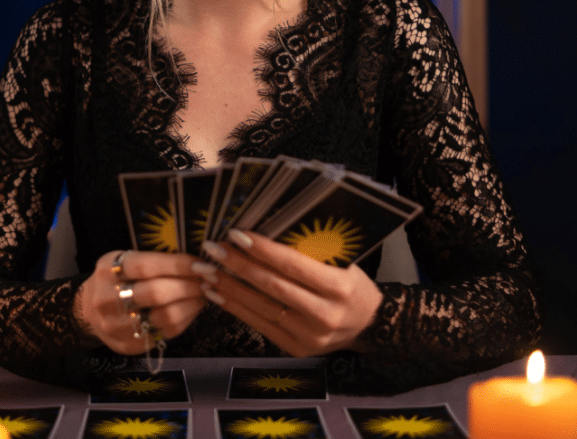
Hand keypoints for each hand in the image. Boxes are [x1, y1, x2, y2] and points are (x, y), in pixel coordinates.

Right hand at [73, 249, 213, 354]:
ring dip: (192, 304)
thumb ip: (153, 259)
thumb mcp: (124, 260)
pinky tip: (193, 307)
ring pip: (164, 317)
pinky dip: (185, 319)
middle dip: (189, 285)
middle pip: (157, 293)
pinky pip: (165, 333)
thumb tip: (195, 258)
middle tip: (210, 279)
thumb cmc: (116, 279)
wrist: (88, 312)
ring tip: (205, 293)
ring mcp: (117, 326)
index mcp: (108, 269)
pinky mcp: (128, 346)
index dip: (178, 264)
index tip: (201, 263)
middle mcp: (108, 299)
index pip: (146, 266)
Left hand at [199, 229, 383, 356]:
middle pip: (271, 286)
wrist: (370, 326)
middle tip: (212, 248)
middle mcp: (323, 315)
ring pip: (260, 307)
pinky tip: (217, 293)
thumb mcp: (343, 262)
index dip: (262, 249)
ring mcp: (309, 336)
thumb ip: (310, 250)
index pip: (292, 265)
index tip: (236, 233)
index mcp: (339, 287)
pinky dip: (235, 307)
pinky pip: (259, 325)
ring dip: (229, 287)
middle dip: (237, 265)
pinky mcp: (296, 349)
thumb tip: (266, 227)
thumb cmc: (352, 284)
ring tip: (206, 270)